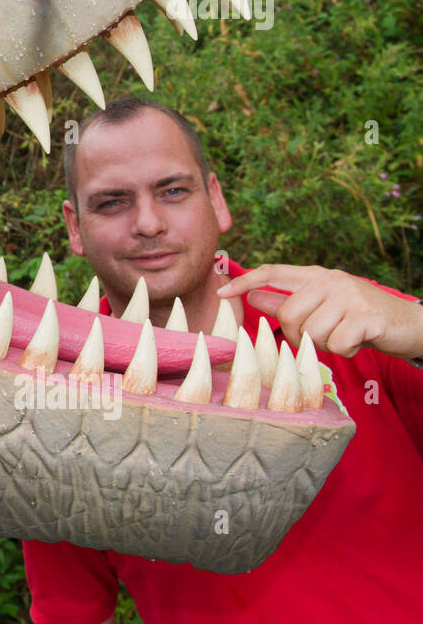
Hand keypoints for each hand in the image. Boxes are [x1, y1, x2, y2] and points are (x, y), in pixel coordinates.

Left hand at [217, 264, 422, 360]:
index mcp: (317, 276)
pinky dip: (345, 351)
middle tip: (323, 336)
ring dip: (325, 346)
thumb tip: (252, 297)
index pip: (272, 272)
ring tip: (344, 337)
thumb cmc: (360, 319)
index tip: (221, 294)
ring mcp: (349, 296)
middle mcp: (331, 280)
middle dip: (299, 336)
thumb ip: (288, 302)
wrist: (411, 326)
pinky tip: (358, 343)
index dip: (245, 282)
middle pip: (287, 315)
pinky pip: (336, 344)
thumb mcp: (323, 308)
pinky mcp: (365, 315)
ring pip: (311, 333)